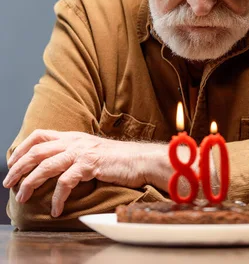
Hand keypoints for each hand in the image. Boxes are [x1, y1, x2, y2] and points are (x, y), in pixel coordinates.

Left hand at [3, 129, 146, 216]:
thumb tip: (55, 164)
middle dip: (19, 167)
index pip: (39, 135)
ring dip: (30, 183)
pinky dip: (57, 197)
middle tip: (9, 183)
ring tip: (23, 197)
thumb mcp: (91, 149)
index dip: (22, 148)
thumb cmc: (117, 158)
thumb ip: (73, 152)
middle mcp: (74, 141)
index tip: (12, 162)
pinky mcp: (90, 165)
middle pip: (37, 151)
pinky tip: (56, 209)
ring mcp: (82, 152)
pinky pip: (66, 182)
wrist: (140, 159)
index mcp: (72, 136)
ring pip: (46, 165)